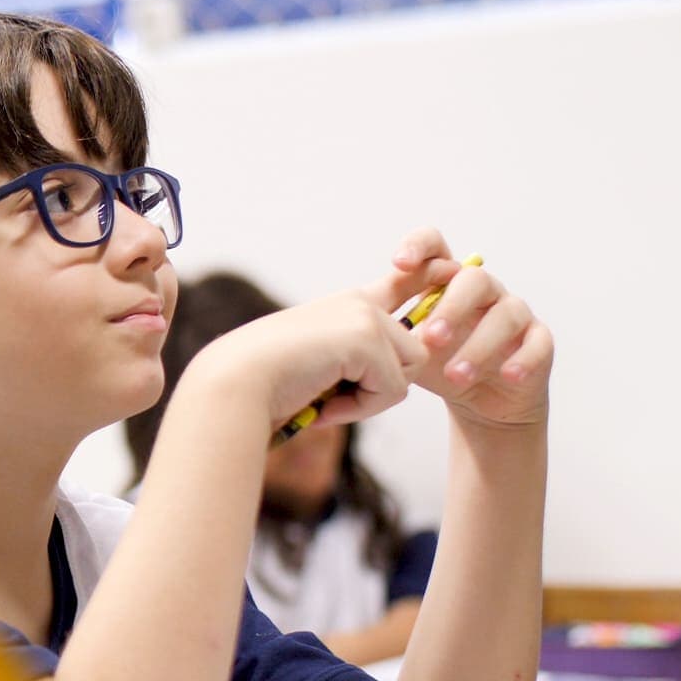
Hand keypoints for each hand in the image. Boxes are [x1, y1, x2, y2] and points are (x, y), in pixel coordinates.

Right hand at [186, 289, 428, 431]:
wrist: (233, 385)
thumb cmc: (262, 385)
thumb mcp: (315, 366)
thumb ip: (352, 361)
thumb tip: (397, 379)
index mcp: (344, 305)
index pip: (403, 282)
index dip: (430, 276)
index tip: (448, 271)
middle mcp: (358, 303)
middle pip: (414, 350)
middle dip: (383, 386)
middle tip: (332, 400)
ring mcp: (364, 318)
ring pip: (409, 370)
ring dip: (372, 400)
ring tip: (326, 402)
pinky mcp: (367, 340)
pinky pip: (393, 391)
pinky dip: (360, 410)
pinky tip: (323, 405)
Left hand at [386, 228, 553, 429]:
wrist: (478, 398)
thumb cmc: (437, 362)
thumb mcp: (406, 347)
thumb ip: (385, 331)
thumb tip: (351, 327)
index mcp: (447, 282)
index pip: (436, 247)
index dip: (419, 247)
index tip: (398, 264)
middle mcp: (484, 289)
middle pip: (473, 280)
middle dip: (450, 309)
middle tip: (429, 340)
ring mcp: (515, 312)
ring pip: (505, 315)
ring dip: (478, 346)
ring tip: (455, 376)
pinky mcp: (539, 341)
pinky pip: (538, 343)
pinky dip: (523, 359)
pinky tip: (507, 375)